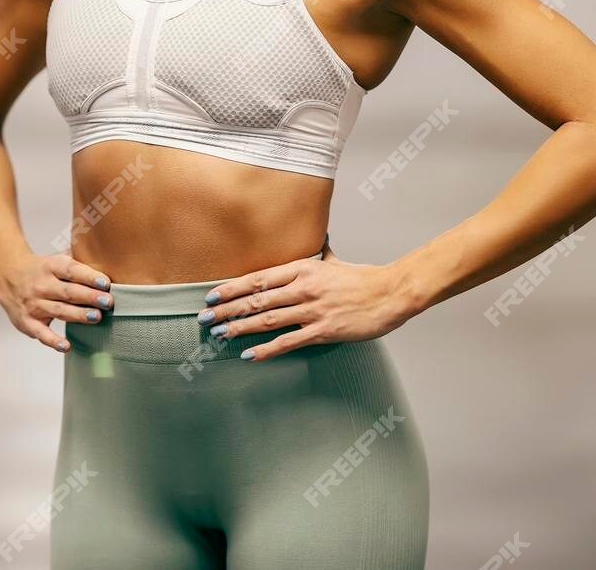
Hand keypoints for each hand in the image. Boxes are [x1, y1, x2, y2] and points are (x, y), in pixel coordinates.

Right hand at [0, 247, 113, 353]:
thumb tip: (108, 261)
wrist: (8, 276)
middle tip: (108, 302)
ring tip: (97, 317)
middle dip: (89, 297)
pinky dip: (52, 341)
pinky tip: (65, 346)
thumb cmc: (42, 269)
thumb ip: (79, 260)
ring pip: (59, 310)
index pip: (71, 270)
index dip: (89, 276)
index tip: (105, 282)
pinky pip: (40, 333)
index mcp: (50, 266)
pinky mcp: (28, 322)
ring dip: (78, 315)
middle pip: (68, 292)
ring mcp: (34, 304)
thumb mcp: (56, 259)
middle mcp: (41, 285)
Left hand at [199, 246, 414, 361]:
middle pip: (257, 300)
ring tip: (220, 335)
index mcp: (303, 269)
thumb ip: (319, 254)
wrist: (390, 293)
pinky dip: (266, 349)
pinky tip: (249, 354)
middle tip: (205, 319)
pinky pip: (289, 341)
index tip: (212, 296)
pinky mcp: (323, 330)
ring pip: (267, 320)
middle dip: (227, 310)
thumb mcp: (334, 261)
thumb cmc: (362, 278)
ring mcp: (312, 310)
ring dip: (240, 328)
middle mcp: (303, 288)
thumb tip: (317, 241)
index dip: (232, 288)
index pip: (258, 278)